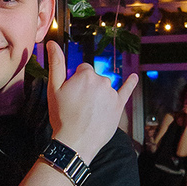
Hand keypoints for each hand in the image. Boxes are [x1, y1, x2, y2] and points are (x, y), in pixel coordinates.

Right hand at [46, 41, 138, 164]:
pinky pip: (126, 90)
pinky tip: (134, 77)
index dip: (75, 81)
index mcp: (86, 74)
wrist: (75, 142)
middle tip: (78, 105)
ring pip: (104, 87)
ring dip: (98, 94)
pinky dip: (130, 83)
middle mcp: (102, 80)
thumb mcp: (54, 89)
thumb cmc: (62, 116)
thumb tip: (52, 43)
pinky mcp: (118, 106)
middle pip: (94, 78)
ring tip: (88, 111)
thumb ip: (56, 64)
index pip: (82, 69)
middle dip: (87, 88)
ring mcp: (112, 93)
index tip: (71, 94)